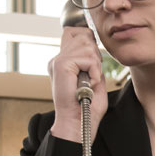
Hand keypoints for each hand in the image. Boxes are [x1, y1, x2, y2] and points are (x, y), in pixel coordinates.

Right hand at [47, 25, 109, 143]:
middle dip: (95, 52)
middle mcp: (58, 59)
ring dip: (95, 64)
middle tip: (92, 74)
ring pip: (86, 45)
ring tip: (90, 80)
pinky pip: (87, 57)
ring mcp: (58, 61)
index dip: (88, 40)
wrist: (77, 123)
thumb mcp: (94, 80)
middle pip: (82, 34)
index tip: (94, 62)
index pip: (74, 33)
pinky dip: (94, 70)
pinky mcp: (61, 65)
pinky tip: (88, 83)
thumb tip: (94, 47)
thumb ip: (93, 63)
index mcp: (64, 63)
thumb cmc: (87, 107)